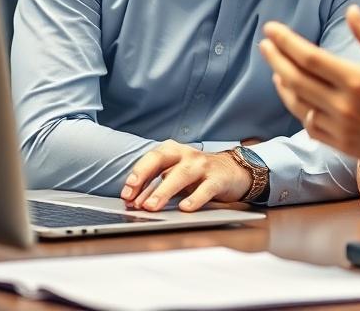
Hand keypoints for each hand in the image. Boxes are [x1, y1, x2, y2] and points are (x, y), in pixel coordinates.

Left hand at [120, 140, 251, 211]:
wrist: (234, 171)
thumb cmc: (198, 174)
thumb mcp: (175, 177)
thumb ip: (154, 188)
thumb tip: (133, 203)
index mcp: (172, 151)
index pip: (150, 159)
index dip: (136, 175)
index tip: (126, 194)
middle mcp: (186, 155)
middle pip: (161, 159)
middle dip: (143, 175)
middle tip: (131, 196)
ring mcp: (203, 165)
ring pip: (181, 175)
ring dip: (164, 191)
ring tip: (151, 206)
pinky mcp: (218, 179)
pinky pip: (205, 188)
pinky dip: (195, 198)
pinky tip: (185, 208)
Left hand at [260, 5, 359, 180]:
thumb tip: (351, 12)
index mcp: (357, 81)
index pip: (309, 57)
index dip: (286, 41)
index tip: (271, 28)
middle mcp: (342, 105)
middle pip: (295, 78)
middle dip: (275, 58)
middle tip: (265, 43)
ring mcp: (340, 128)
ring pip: (298, 103)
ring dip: (283, 83)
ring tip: (276, 69)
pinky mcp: (342, 145)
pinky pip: (309, 125)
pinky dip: (299, 109)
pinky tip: (297, 98)